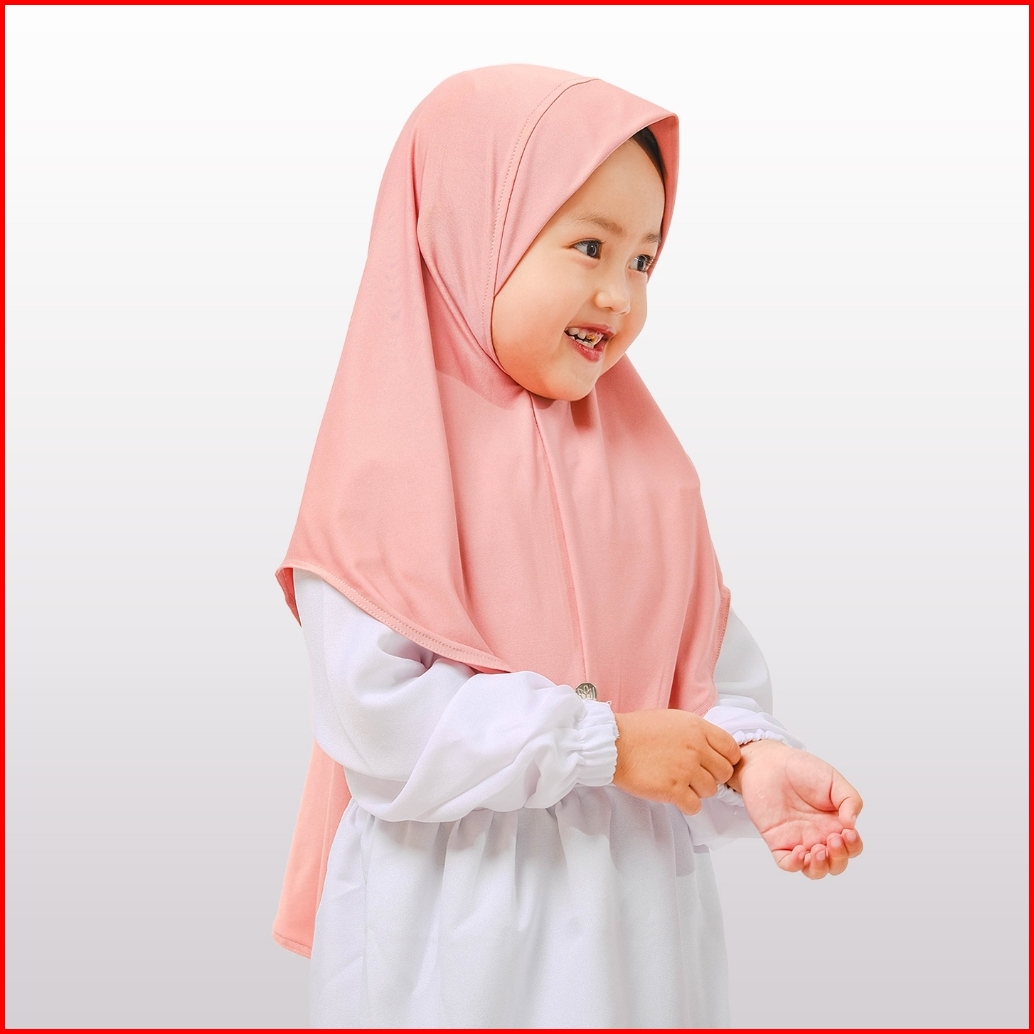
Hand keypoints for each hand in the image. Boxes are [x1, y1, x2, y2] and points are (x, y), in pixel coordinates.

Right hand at [613, 709, 740, 814]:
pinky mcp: (673, 789)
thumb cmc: (637, 730)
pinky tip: (674, 795)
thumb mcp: (672, 719)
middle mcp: (696, 747)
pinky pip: (695, 806)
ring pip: (711, 790)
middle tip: (695, 776)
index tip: (714, 764)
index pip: (731, 749)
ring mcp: (685, 769)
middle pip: (724, 772)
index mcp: (697, 727)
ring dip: (698, 791)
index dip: (726, 759)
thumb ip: (695, 732)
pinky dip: (686, 804)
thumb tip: (711, 747)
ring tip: (680, 784)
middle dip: (712, 777)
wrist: (613, 743)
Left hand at [729, 739, 863, 878]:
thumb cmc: (802, 769)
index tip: (848, 832)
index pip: (852, 847)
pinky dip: (795, 864)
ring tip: (817, 849)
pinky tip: (799, 851)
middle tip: (833, 839)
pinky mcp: (778, 841)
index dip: (853, 846)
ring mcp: (798, 840)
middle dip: (839, 858)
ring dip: (819, 867)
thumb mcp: (833, 779)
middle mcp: (819, 835)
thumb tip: (852, 823)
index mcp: (835, 823)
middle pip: (836, 864)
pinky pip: (787, 863)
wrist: (769, 763)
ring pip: (814, 870)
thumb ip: (849, 800)